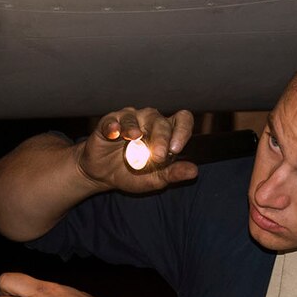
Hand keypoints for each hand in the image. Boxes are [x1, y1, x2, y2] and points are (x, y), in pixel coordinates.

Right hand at [76, 107, 198, 192]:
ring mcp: (128, 120)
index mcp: (165, 132)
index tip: (176, 148)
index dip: (182, 130)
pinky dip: (113, 126)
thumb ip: (173, 173)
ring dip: (135, 128)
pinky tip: (114, 133)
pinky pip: (112, 120)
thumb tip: (194, 171)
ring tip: (134, 139)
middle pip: (159, 121)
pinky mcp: (109, 123)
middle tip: (157, 156)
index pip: (181, 120)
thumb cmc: (132, 174)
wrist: (103, 176)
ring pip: (134, 117)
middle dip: (160, 138)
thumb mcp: (155, 179)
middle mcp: (149, 122)